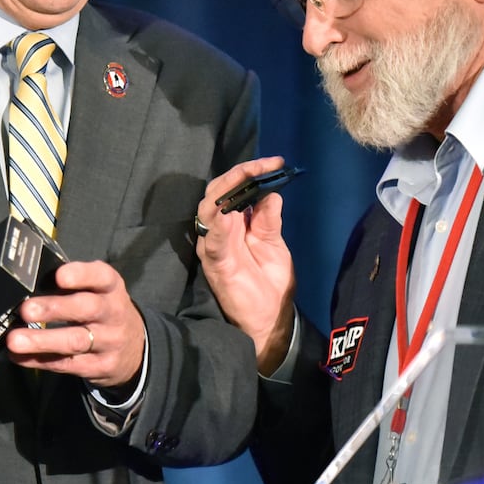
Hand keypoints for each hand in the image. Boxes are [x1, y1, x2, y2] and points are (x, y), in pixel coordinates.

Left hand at [5, 260, 145, 388]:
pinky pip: (67, 364)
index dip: (81, 275)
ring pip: (75, 341)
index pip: (101, 277)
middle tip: (26, 310)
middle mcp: (114, 313)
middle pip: (87, 309)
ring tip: (15, 340)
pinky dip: (40, 360)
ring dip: (42, 340)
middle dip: (54, 308)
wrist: (132, 348)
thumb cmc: (101, 310)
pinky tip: (19, 356)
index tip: (59, 276)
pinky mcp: (101, 366)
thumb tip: (26, 285)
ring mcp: (110, 342)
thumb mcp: (96, 291)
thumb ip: (70, 285)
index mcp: (111, 287)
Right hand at [196, 156, 296, 375]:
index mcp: (236, 223)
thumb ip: (269, 220)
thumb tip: (271, 191)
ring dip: (226, 189)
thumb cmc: (270, 285)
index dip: (251, 172)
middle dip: (239, 174)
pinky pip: (210, 237)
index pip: (235, 188)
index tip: (275, 162)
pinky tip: (231, 208)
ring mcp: (215, 244)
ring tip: (248, 176)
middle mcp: (221, 230)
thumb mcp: (274, 244)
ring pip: (208, 207)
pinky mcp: (214, 262)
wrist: (270, 321)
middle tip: (264, 165)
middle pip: (218, 191)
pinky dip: (218, 220)